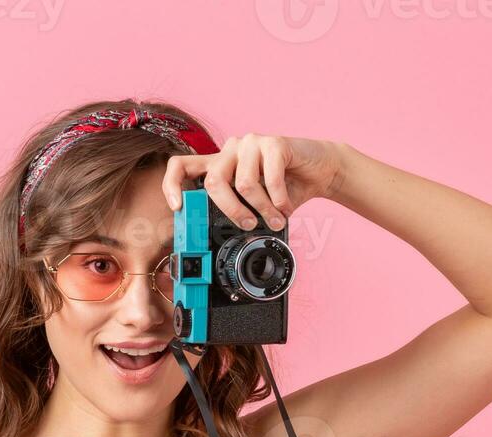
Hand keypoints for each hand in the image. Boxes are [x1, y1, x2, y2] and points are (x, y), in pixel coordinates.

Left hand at [161, 134, 345, 229]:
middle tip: (249, 225)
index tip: (178, 207)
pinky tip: (286, 205)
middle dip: (231, 211)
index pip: (181, 166)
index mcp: (219, 164)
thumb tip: (215, 239)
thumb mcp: (253, 203)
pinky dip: (279, 200)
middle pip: (213, 182)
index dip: (172, 185)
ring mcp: (251, 142)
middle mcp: (230, 150)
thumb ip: (235, 210)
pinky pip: (270, 178)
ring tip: (275, 218)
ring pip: (243, 184)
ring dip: (262, 209)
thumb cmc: (284, 188)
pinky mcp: (273, 142)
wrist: (319, 171)